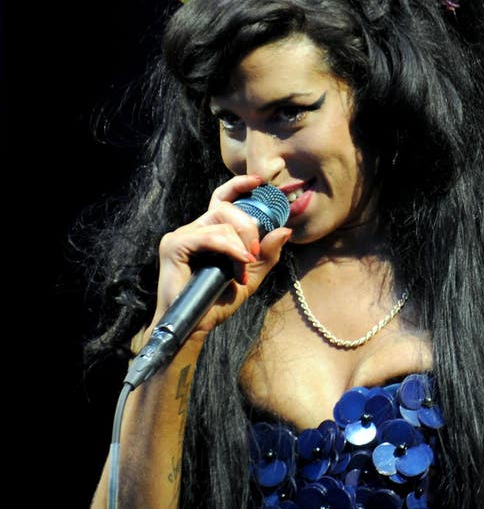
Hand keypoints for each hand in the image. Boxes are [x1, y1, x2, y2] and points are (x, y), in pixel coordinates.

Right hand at [147, 174, 291, 337]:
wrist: (196, 325)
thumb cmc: (217, 302)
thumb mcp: (251, 276)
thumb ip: (267, 254)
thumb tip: (284, 230)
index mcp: (209, 231)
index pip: (222, 198)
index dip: (239, 185)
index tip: (259, 182)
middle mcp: (194, 229)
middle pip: (226, 207)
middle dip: (248, 227)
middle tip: (254, 253)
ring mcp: (181, 236)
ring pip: (220, 223)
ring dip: (239, 246)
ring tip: (242, 270)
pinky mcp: (173, 246)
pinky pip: (208, 237)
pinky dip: (228, 248)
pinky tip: (238, 262)